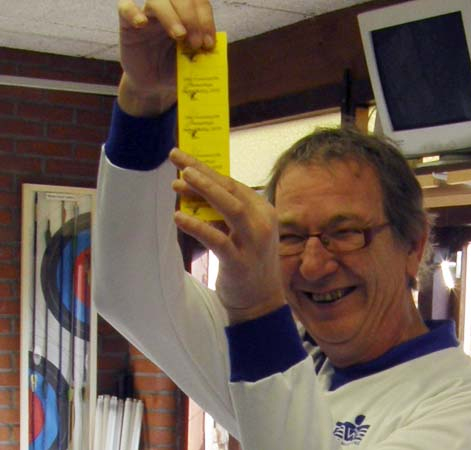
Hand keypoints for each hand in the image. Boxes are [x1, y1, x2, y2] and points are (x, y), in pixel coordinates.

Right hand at [117, 0, 215, 115]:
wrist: (156, 86)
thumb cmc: (177, 70)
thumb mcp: (195, 62)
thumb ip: (204, 52)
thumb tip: (212, 45)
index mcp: (187, 15)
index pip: (198, 1)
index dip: (205, 19)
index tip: (209, 43)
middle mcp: (168, 10)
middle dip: (191, 17)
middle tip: (196, 43)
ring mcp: (147, 15)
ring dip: (171, 16)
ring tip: (179, 37)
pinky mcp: (127, 25)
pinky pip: (124, 7)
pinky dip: (132, 11)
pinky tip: (142, 23)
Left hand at [169, 149, 286, 323]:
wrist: (260, 302)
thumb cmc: (247, 263)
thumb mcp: (239, 233)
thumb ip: (221, 214)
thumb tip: (187, 190)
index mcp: (264, 211)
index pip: (233, 184)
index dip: (207, 170)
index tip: (184, 160)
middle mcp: (263, 223)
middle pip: (231, 190)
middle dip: (202, 172)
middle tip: (177, 158)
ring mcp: (254, 243)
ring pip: (231, 209)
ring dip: (205, 191)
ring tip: (180, 180)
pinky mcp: (241, 262)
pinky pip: (218, 240)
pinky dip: (197, 227)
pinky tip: (178, 217)